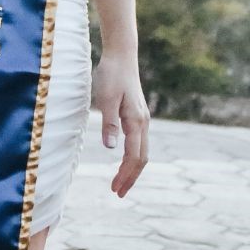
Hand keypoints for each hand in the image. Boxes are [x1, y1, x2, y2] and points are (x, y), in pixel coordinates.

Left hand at [93, 49, 148, 200]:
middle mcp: (143, 122)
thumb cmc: (111, 75)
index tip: (115, 189)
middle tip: (117, 193)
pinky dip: (132, 157)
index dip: (126, 175)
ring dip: (131, 169)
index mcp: (136, 121)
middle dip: (130, 177)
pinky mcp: (138, 115)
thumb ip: (109, 123)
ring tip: (119, 183)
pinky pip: (139, 142)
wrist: (121, 56)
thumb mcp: (106, 99)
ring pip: (142, 151)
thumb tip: (110, 149)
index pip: (134, 156)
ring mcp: (142, 119)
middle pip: (142, 158)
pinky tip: (124, 162)